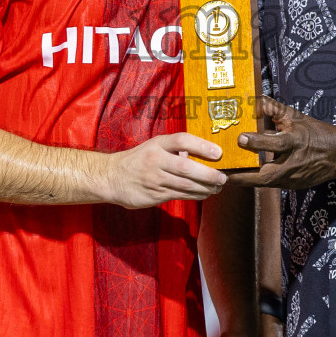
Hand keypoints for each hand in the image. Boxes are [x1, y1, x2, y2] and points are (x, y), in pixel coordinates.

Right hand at [100, 132, 225, 208]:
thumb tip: (201, 153)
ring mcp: (154, 179)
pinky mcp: (154, 195)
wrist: (111, 177)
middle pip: (186, 167)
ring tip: (217, 187)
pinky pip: (179, 195)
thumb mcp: (154, 146)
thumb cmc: (139, 159)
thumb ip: (175, 149)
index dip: (202, 146)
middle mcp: (156, 160)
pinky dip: (194, 195)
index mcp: (157, 144)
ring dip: (205, 188)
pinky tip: (204, 194)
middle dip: (208, 174)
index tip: (218, 153)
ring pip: (185, 185)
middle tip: (223, 177)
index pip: (182, 141)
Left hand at [231, 98, 335, 188]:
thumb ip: (273, 109)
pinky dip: (257, 181)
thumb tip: (254, 99)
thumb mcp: (295, 117)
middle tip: (224, 173)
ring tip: (226, 175)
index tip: (240, 138)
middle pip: (267, 174)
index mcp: (296, 142)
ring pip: (266, 183)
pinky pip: (271, 185)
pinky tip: (242, 177)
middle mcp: (294, 163)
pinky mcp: (292, 186)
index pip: (275, 143)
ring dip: (247, 180)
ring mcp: (293, 178)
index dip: (257, 141)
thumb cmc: (314, 132)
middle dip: (244, 176)